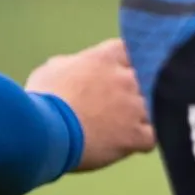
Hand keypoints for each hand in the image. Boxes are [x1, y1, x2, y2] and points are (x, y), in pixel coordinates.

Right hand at [25, 38, 155, 171]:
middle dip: (137, 90)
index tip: (121, 73)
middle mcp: (126, 78)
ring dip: (143, 116)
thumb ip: (71, 65)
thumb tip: (71, 66)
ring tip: (128, 125)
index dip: (128, 64)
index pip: (133, 51)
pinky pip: (153, 137)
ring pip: (154, 107)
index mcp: (106, 58)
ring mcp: (134, 107)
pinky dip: (144, 140)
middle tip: (122, 104)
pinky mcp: (134, 135)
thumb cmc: (41, 99)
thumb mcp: (51, 70)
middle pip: (148, 79)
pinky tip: (133, 143)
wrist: (42, 132)